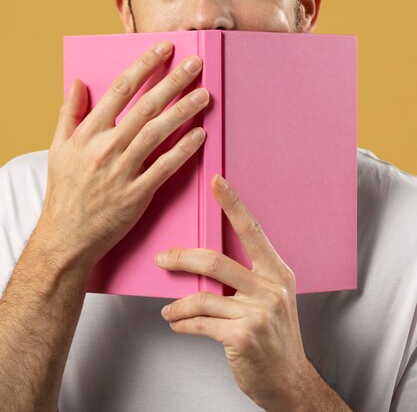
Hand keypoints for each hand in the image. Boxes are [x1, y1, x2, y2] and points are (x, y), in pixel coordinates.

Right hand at [36, 41, 208, 272]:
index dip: (145, 65)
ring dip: (184, 110)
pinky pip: (165, 166)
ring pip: (158, 132)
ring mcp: (123, 171)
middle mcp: (106, 147)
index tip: (165, 49)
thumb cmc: (64, 190)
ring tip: (204, 94)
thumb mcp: (58, 148)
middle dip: (173, 81)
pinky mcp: (137, 194)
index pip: (121, 88)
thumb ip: (69, 113)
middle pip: (146, 106)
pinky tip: (200, 133)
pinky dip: (184, 149)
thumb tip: (76, 82)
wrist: (66, 237)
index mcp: (88, 132)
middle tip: (196, 64)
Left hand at [155, 175, 313, 410]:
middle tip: (163, 259)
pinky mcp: (243, 337)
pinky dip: (182, 323)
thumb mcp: (273, 299)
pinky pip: (200, 323)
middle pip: (216, 261)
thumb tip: (207, 261)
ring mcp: (258, 313)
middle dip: (182, 258)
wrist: (290, 382)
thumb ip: (249, 277)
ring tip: (169, 308)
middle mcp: (271, 288)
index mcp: (278, 272)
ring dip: (178, 304)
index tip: (216, 181)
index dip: (233, 203)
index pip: (252, 230)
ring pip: (203, 296)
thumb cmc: (276, 338)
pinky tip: (176, 323)